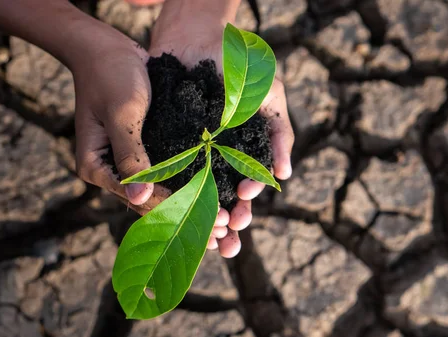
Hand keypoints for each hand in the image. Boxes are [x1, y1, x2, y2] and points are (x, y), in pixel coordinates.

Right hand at [71, 25, 235, 257]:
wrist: (105, 49)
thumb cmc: (110, 76)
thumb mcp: (122, 114)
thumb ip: (131, 155)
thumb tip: (140, 198)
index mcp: (97, 168)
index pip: (140, 200)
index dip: (176, 213)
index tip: (209, 225)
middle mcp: (112, 172)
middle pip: (151, 204)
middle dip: (188, 218)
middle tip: (224, 233)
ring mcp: (127, 162)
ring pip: (162, 194)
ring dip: (192, 207)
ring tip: (225, 223)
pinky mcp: (143, 149)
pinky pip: (167, 175)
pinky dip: (188, 186)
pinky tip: (213, 194)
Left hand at [149, 1, 293, 257]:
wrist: (199, 36)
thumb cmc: (240, 67)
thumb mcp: (270, 98)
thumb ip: (280, 135)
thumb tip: (285, 175)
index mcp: (240, 156)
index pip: (244, 194)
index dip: (244, 210)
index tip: (242, 214)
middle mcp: (213, 161)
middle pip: (217, 203)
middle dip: (221, 226)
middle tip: (223, 243)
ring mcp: (186, 154)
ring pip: (190, 197)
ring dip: (194, 220)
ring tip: (198, 236)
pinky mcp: (162, 144)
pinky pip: (164, 174)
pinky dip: (166, 193)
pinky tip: (166, 209)